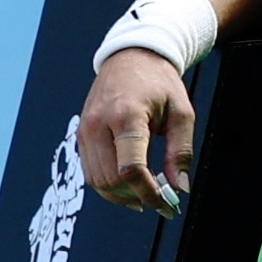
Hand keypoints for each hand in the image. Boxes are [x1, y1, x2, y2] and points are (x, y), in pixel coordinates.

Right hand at [79, 49, 192, 212]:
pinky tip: (129, 185)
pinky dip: (109, 185)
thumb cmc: (158, 81)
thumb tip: (179, 188)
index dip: (149, 194)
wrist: (131, 56)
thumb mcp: (181, 113)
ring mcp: (85, 130)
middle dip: (137, 197)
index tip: (166, 205)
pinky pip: (91, 172)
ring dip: (122, 196)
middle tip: (160, 199)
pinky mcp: (81, 135)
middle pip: (112, 180)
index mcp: (125, 115)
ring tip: (145, 194)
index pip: (131, 170)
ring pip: (97, 182)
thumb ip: (180, 152)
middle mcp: (98, 124)